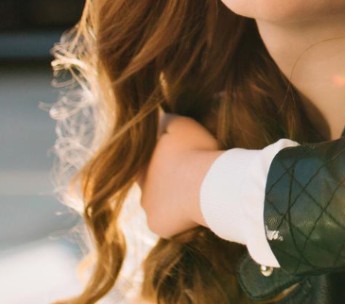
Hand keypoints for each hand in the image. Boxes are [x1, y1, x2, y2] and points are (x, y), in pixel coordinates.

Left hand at [140, 113, 223, 237]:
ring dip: (173, 200)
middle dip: (168, 182)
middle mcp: (139, 185)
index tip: (184, 159)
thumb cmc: (194, 150)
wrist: (204, 183)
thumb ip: (165, 121)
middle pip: (153, 185)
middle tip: (191, 177)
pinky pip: (168, 223)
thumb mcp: (180, 124)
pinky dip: (179, 218)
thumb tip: (158, 120)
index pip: (148, 162)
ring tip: (196, 194)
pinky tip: (194, 210)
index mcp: (141, 162)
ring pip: (160, 205)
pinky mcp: (157, 225)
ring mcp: (147, 207)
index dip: (166, 160)